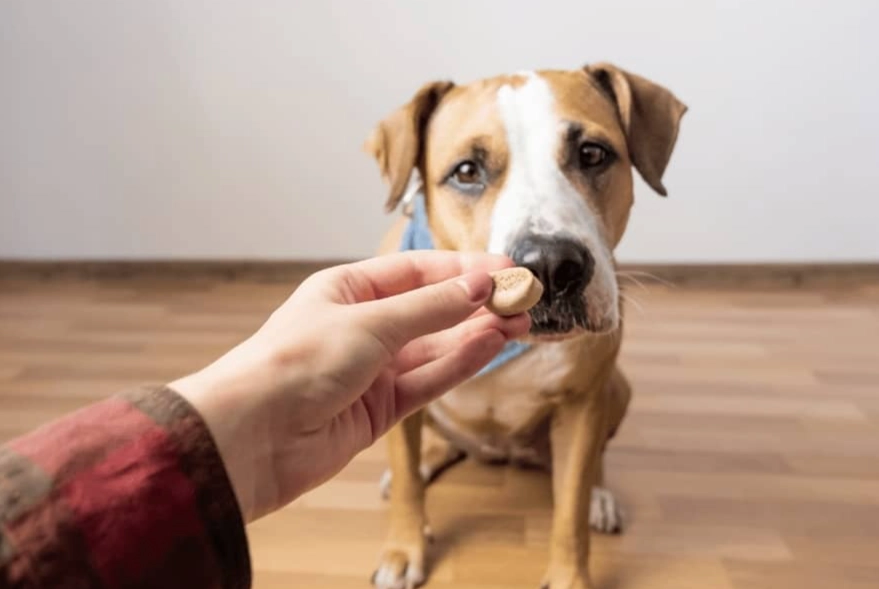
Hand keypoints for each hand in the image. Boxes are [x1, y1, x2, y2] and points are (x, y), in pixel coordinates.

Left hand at [170, 251, 529, 520]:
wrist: (251, 438)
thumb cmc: (292, 364)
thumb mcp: (368, 323)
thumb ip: (429, 308)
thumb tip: (479, 285)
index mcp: (346, 290)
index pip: (417, 272)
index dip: (463, 270)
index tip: (506, 269)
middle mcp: (361, 327)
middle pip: (431, 310)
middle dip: (477, 303)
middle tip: (523, 298)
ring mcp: (371, 370)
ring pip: (436, 347)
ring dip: (477, 334)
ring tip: (519, 321)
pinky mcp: (379, 409)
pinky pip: (429, 380)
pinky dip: (460, 363)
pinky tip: (490, 346)